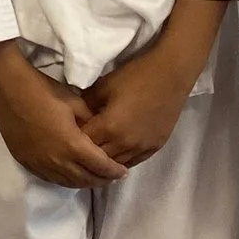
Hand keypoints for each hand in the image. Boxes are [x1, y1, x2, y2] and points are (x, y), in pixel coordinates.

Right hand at [0, 43, 128, 188]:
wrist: (9, 89)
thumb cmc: (44, 91)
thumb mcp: (75, 103)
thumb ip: (91, 122)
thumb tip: (101, 133)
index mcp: (73, 146)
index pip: (100, 166)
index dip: (114, 171)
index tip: (123, 171)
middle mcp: (57, 162)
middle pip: (86, 180)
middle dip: (102, 180)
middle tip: (112, 177)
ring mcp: (40, 165)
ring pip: (68, 183)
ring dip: (84, 182)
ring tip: (94, 178)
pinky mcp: (27, 163)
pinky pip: (51, 179)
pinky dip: (66, 180)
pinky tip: (71, 174)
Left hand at [77, 0, 223, 165]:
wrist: (170, 74)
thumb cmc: (135, 76)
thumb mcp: (104, 86)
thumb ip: (86, 104)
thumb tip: (76, 115)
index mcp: (109, 127)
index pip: (83, 144)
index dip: (74, 141)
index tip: (68, 136)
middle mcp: (125, 144)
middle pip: (99, 159)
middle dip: (88, 153)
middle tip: (81, 146)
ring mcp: (141, 148)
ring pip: (116, 165)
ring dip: (105, 160)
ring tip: (97, 152)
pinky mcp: (154, 148)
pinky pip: (133, 162)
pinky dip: (122, 159)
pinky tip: (116, 153)